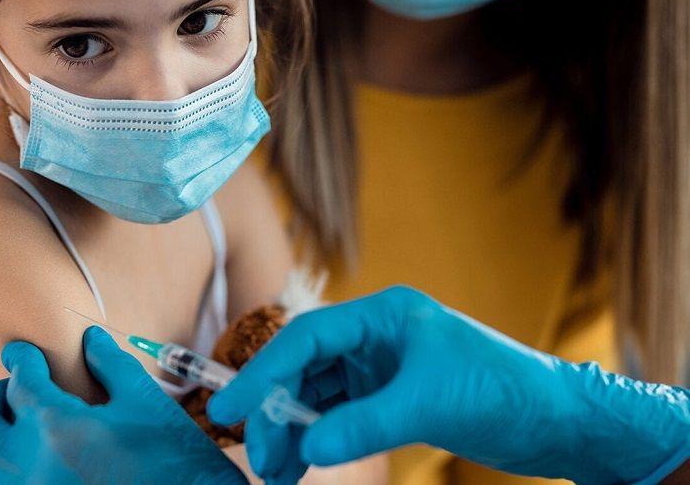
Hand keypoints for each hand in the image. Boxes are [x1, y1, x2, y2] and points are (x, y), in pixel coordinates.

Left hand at [0, 326, 246, 484]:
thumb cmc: (176, 458)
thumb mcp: (144, 402)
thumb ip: (110, 364)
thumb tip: (89, 337)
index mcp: (56, 426)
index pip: (21, 380)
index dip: (21, 359)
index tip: (22, 353)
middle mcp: (27, 466)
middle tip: (10, 390)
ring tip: (12, 436)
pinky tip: (23, 469)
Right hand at [208, 286, 689, 484]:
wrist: (556, 420)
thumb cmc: (503, 391)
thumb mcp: (429, 403)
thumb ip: (363, 424)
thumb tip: (306, 446)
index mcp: (384, 317)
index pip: (306, 338)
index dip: (262, 371)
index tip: (229, 409)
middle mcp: (377, 338)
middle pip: (306, 370)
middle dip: (278, 412)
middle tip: (260, 458)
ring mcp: (383, 369)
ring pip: (319, 397)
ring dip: (295, 432)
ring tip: (277, 473)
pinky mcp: (393, 399)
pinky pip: (341, 417)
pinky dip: (320, 440)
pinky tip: (303, 466)